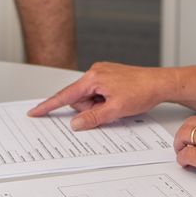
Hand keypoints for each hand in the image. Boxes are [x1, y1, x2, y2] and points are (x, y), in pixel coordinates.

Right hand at [28, 62, 171, 129]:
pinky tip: (118, 100)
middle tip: (109, 110)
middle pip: (79, 99)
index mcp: (93, 78)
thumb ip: (92, 117)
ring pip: (89, 97)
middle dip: (90, 109)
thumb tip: (75, 123)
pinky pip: (98, 92)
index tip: (35, 111)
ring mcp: (102, 73)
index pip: (65, 95)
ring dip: (99, 105)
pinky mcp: (109, 76)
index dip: (49, 105)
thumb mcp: (115, 110)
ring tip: (117, 104)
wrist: (160, 83)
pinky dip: (104, 100)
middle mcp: (95, 72)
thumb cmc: (141, 91)